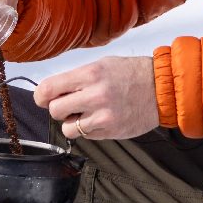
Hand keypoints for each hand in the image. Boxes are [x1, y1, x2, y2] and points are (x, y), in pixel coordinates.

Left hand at [34, 55, 157, 141]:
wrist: (162, 89)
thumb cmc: (131, 73)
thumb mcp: (102, 65)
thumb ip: (77, 78)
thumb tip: (51, 92)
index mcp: (90, 74)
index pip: (49, 89)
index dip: (41, 96)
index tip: (43, 98)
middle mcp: (95, 96)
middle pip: (54, 111)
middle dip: (59, 108)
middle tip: (70, 104)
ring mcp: (103, 117)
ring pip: (68, 128)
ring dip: (72, 123)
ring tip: (85, 114)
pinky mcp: (110, 132)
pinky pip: (85, 137)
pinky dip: (88, 130)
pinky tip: (100, 119)